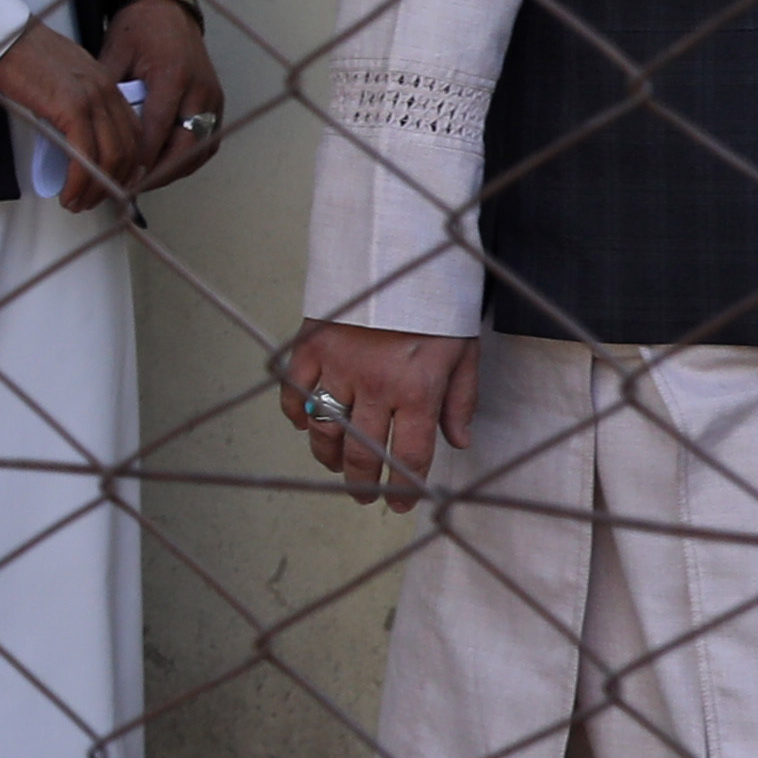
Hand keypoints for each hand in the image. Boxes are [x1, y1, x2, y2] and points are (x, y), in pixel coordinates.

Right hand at [0, 24, 152, 204]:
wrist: (3, 35)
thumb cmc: (22, 54)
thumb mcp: (61, 77)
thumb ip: (76, 101)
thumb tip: (73, 133)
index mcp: (106, 84)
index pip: (131, 133)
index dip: (126, 166)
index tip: (110, 186)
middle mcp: (106, 92)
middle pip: (126, 150)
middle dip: (113, 185)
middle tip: (92, 202)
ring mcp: (91, 99)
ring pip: (109, 158)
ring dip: (95, 189)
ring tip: (77, 204)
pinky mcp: (70, 107)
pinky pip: (84, 155)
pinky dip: (79, 182)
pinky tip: (68, 194)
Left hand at [107, 0, 230, 189]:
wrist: (166, 9)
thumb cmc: (137, 30)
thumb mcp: (112, 57)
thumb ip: (105, 95)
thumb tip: (87, 132)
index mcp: (172, 77)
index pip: (156, 131)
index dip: (139, 160)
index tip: (120, 180)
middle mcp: (199, 90)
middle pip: (185, 147)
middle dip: (158, 173)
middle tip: (131, 188)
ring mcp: (212, 97)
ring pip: (200, 149)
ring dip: (174, 169)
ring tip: (144, 182)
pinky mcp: (216, 101)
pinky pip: (207, 139)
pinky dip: (187, 157)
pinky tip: (163, 166)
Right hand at [281, 317, 478, 507]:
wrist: (396, 254)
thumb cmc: (435, 306)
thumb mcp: (463, 351)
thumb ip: (460, 400)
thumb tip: (457, 442)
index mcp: (417, 390)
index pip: (409, 457)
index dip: (405, 489)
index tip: (402, 503)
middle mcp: (375, 386)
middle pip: (363, 453)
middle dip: (364, 484)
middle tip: (364, 496)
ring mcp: (337, 368)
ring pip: (325, 432)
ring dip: (329, 457)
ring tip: (337, 465)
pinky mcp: (310, 349)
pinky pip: (295, 395)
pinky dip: (298, 416)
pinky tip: (308, 425)